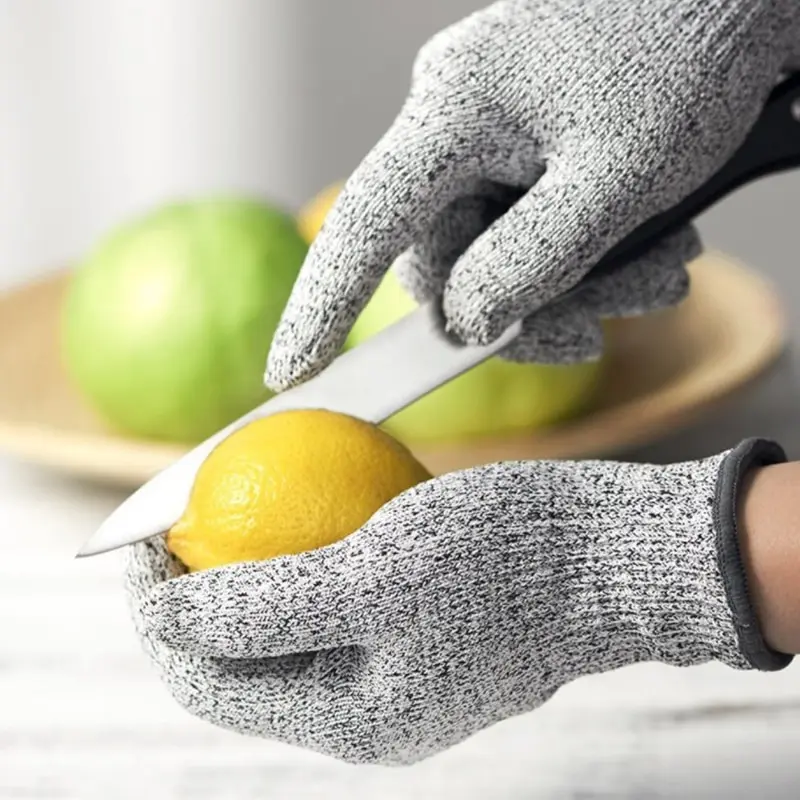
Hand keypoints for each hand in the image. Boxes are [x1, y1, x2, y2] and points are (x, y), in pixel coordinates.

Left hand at [127, 439, 789, 765]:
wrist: (616, 552)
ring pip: (286, 617)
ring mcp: (394, 659)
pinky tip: (290, 495)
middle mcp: (367, 702)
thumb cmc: (510, 560)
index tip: (138, 538)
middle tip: (173, 512)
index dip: (157, 611)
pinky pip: (336, 589)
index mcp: (351, 719)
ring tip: (218, 500)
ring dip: (245, 561)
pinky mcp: (417, 617)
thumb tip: (167, 611)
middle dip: (192, 586)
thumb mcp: (378, 577)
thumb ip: (265, 608)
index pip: (211, 677)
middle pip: (241, 653)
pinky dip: (304, 546)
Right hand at [265, 0, 798, 389]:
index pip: (362, 222)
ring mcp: (491, 132)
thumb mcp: (616, 179)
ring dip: (572, 286)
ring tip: (655, 277)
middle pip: (448, 259)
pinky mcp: (526, 141)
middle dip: (520, 311)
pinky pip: (527, 222)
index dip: (322, 305)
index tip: (291, 369)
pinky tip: (648, 252)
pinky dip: (583, 256)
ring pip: (496, 250)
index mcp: (455, 113)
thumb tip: (465, 321)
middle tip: (592, 332)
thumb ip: (530, 262)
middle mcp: (457, 121)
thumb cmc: (686, 57)